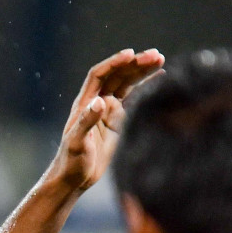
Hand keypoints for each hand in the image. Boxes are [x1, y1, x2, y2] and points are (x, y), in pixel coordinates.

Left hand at [44, 48, 164, 193]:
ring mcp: (108, 110)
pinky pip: (133, 99)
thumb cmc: (71, 161)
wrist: (75, 178)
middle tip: (156, 56)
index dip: (115, 63)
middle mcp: (97, 102)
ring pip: (127, 84)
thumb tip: (100, 101)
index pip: (100, 75)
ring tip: (160, 59)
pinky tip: (160, 77)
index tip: (131, 54)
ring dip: (142, 71)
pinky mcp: (118, 121)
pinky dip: (146, 87)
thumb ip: (87, 121)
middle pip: (117, 76)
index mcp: (85, 103)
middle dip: (135, 64)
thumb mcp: (77, 142)